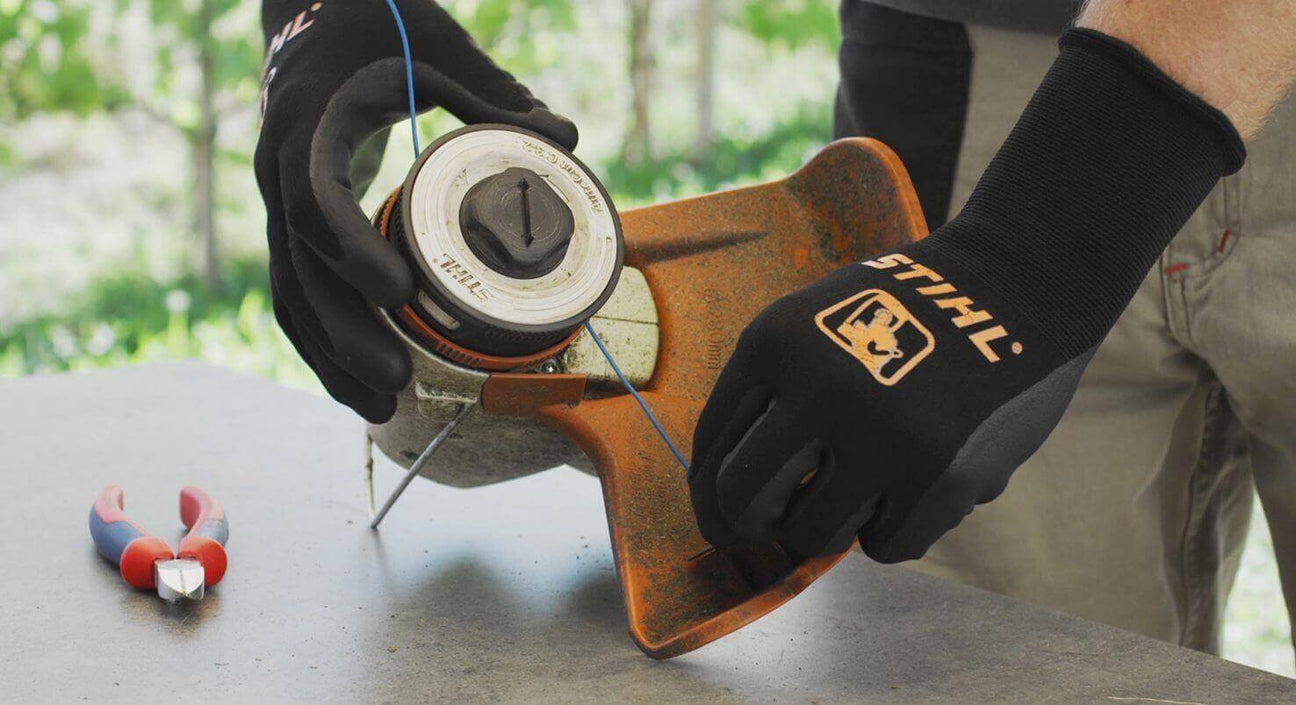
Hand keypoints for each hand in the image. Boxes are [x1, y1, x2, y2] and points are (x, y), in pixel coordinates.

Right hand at [255, 0, 576, 421]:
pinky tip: (355, 386)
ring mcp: (276, 202)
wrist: (311, 16)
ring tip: (381, 408)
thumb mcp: (435, 50)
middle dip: (345, 332)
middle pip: (298, 268)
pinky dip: (321, 344)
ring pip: (290, 294)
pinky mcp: (287, 227)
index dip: (349, 246)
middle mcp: (279, 170)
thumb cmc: (378, 29)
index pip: (312, 196)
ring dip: (330, 356)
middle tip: (399, 380)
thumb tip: (567, 141)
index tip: (397, 289)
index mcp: (310, 124)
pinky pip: (293, 294)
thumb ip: (495, 94)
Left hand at [688, 25, 1246, 562]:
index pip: (711, 448)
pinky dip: (889, 534)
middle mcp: (817, 388)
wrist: (1017, 280)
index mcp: (773, 344)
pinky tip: (905, 498)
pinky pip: (885, 547)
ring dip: (828, 528)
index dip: (709, 498)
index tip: (722, 521)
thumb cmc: (908, 309)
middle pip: (742, 501)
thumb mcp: (815, 317)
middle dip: (747, 527)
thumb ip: (771, 392)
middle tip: (763, 534)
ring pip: (812, 534)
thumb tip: (723, 496)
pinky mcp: (938, 472)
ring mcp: (878, 433)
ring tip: (854, 497)